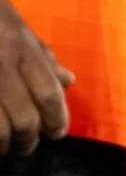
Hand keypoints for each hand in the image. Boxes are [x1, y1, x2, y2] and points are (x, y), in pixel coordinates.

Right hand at [0, 0, 73, 154]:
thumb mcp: (20, 30)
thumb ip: (44, 58)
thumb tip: (69, 81)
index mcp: (22, 51)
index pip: (48, 93)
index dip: (57, 118)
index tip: (58, 132)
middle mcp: (2, 68)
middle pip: (25, 119)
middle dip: (30, 140)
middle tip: (28, 145)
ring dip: (5, 145)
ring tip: (6, 146)